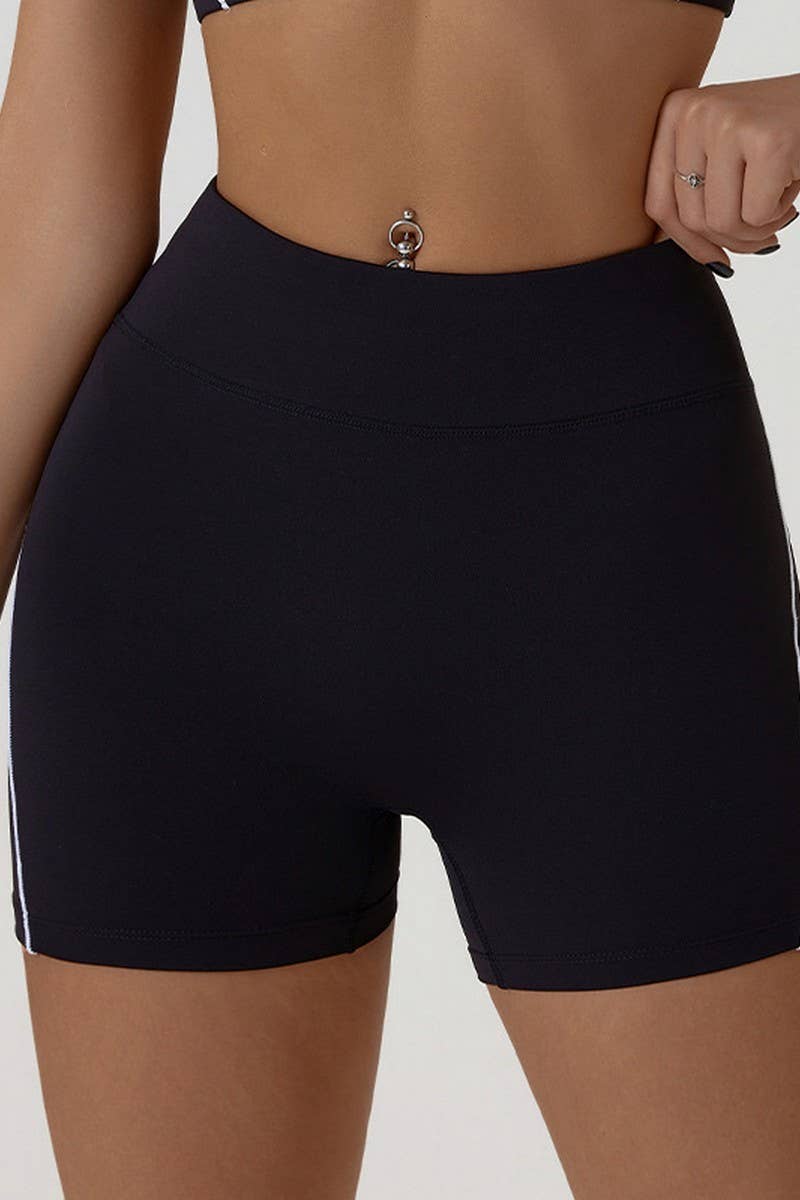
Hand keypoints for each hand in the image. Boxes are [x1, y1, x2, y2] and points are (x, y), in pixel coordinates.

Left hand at [645, 73, 799, 270]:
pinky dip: (778, 216)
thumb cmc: (779, 133)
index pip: (659, 203)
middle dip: (730, 238)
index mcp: (675, 113)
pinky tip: (792, 189)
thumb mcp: (722, 152)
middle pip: (691, 219)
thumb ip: (690, 190)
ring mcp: (728, 123)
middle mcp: (694, 112)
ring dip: (755, 231)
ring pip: (721, 222)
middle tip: (763, 229)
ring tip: (778, 207)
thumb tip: (660, 246)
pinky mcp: (767, 141)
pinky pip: (756, 216)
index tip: (714, 258)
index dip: (686, 243)